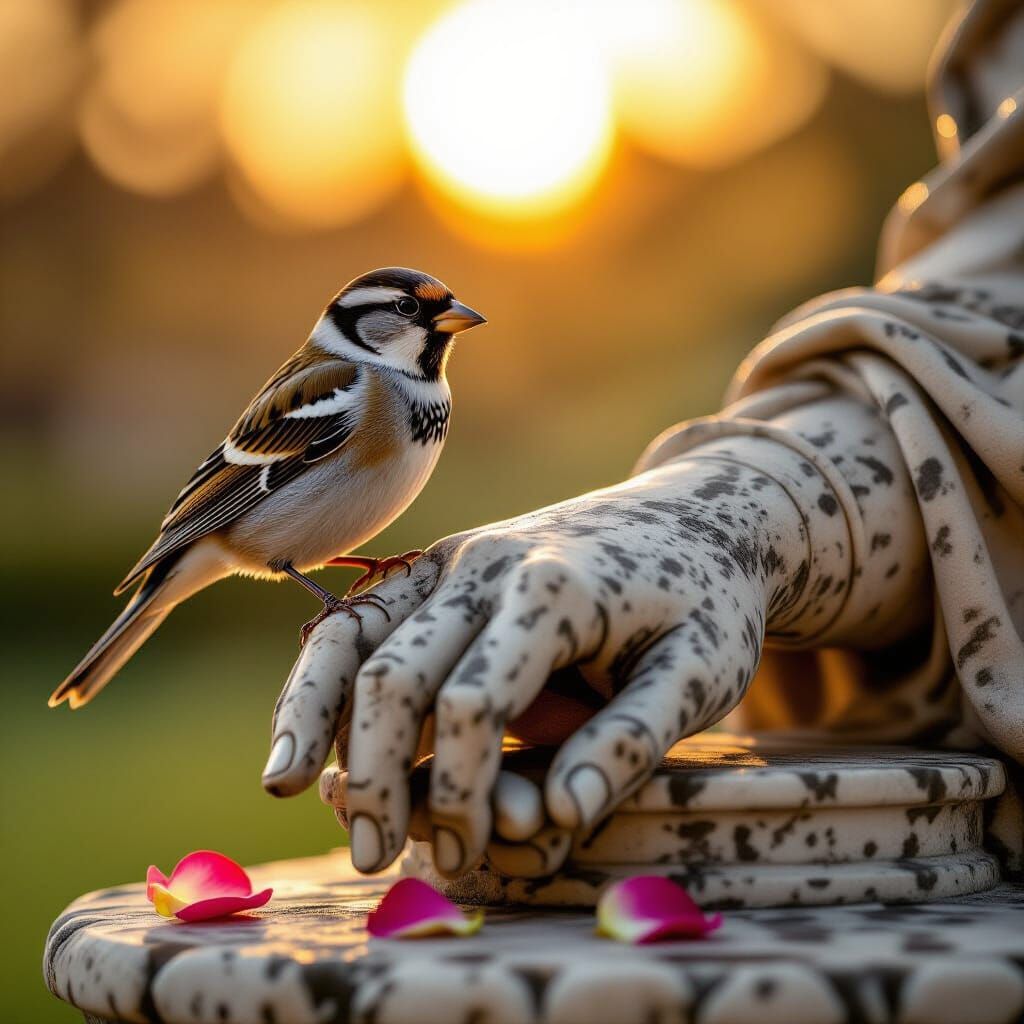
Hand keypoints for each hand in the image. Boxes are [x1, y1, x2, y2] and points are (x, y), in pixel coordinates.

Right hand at [263, 430, 847, 876]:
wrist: (688, 517)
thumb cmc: (706, 602)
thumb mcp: (703, 671)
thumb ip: (633, 739)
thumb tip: (559, 814)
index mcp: (552, 588)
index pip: (473, 703)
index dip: (463, 791)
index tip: (476, 850)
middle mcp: (484, 562)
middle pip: (394, 671)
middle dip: (378, 774)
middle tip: (373, 856)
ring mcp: (451, 558)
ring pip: (350, 631)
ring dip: (312, 712)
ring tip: (284, 781)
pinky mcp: (438, 568)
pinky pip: (359, 618)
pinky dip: (322, 673)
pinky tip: (304, 726)